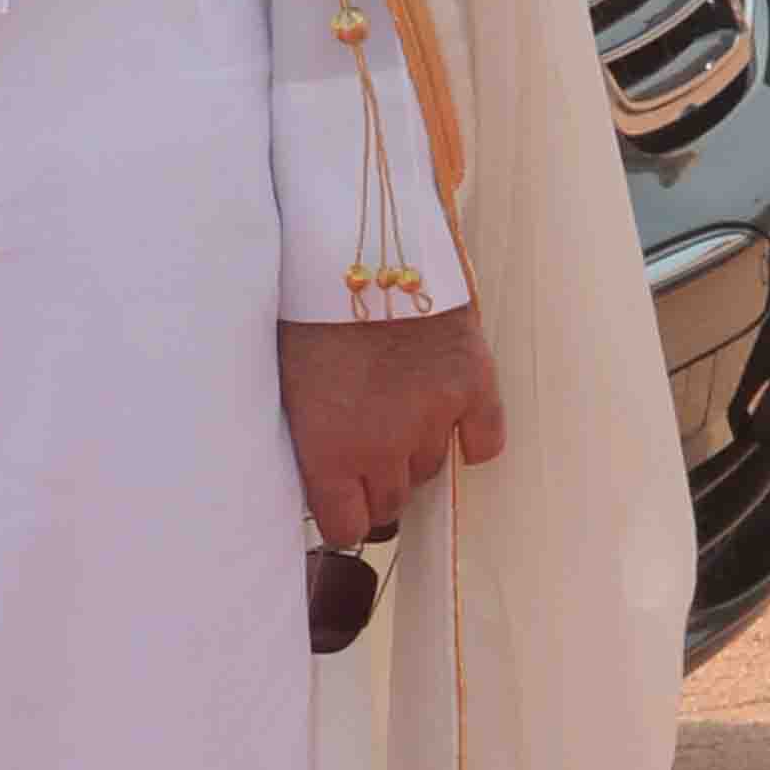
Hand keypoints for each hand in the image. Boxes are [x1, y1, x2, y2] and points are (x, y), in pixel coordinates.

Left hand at [278, 302, 503, 549]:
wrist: (350, 242)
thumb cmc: (300, 308)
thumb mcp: (285, 384)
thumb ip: (308, 441)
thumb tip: (321, 481)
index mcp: (330, 452)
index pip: (347, 528)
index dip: (341, 515)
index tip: (338, 499)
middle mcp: (386, 447)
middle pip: (392, 502)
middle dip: (376, 483)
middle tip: (364, 448)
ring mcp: (435, 414)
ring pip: (431, 468)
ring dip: (413, 452)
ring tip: (396, 413)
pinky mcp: (473, 380)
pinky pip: (484, 439)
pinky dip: (470, 435)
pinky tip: (450, 417)